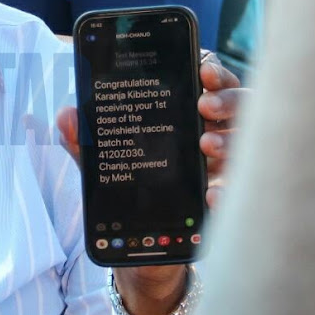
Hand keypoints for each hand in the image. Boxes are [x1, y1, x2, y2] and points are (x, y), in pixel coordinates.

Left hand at [57, 53, 244, 314]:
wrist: (143, 247)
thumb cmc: (129, 185)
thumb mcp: (103, 161)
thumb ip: (85, 139)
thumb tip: (66, 115)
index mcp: (183, 111)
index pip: (208, 78)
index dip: (211, 67)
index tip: (203, 69)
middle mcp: (211, 132)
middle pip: (238, 101)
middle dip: (227, 97)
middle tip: (203, 106)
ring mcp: (225, 165)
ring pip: (247, 141)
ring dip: (230, 139)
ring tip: (206, 147)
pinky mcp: (227, 198)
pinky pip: (241, 190)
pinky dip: (228, 191)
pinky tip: (210, 195)